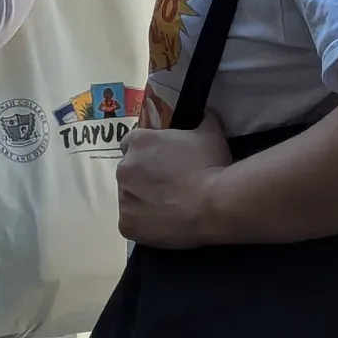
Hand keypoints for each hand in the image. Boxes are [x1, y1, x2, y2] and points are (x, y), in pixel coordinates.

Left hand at [115, 114, 231, 248]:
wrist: (214, 205)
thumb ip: (204, 120)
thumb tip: (208, 113)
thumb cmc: (210, 166)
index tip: (162, 162)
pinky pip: (132, 222)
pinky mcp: (127, 225)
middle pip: (129, 171)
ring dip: (144, 200)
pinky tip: (165, 223)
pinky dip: (145, 224)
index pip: (132, 143)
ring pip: (129, 198)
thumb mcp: (211, 135)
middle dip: (144, 177)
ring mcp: (123, 198)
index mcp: (139, 142)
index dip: (147, 153)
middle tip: (170, 185)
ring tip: (170, 207)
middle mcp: (124, 167)